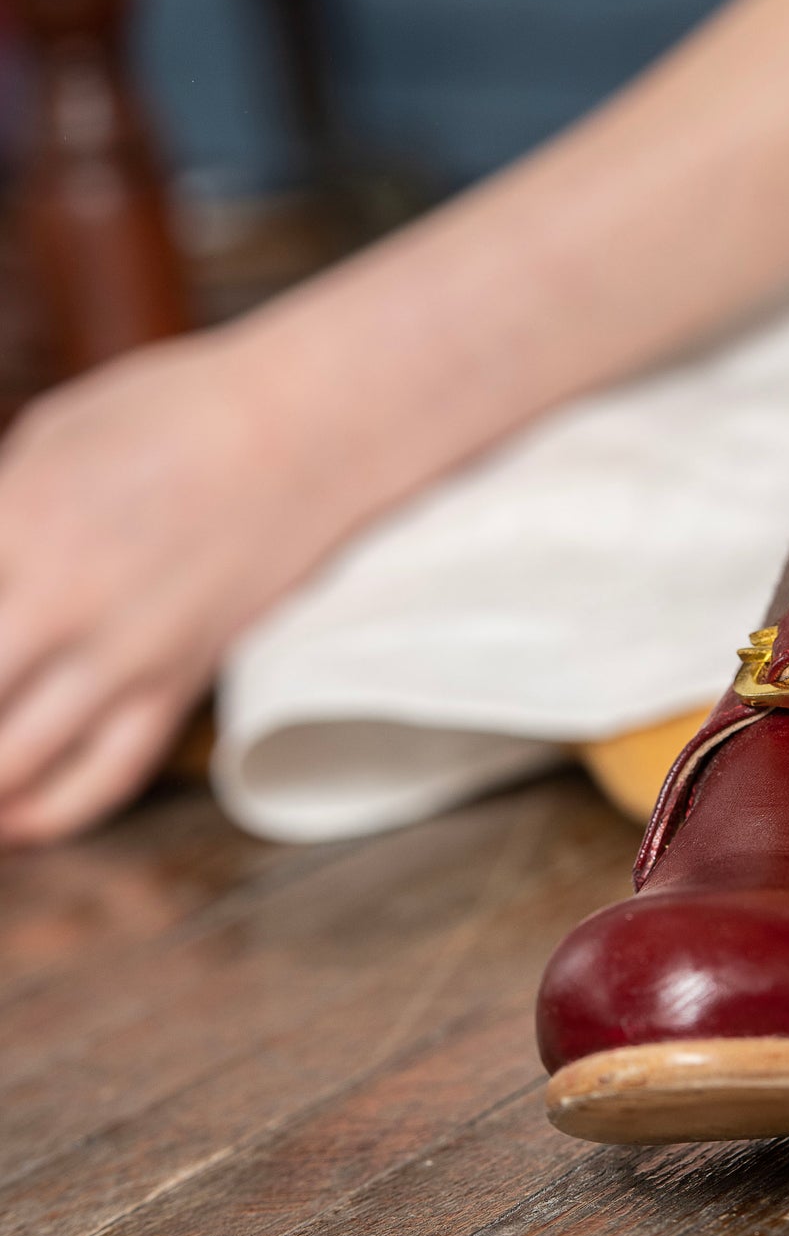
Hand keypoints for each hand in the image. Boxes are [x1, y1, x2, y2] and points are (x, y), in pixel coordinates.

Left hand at [0, 330, 354, 842]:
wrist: (311, 430)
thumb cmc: (177, 412)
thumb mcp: (49, 438)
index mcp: (16, 518)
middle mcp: (59, 598)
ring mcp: (123, 652)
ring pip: (8, 764)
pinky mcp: (177, 682)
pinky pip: (101, 779)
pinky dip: (46, 814)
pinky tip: (13, 823)